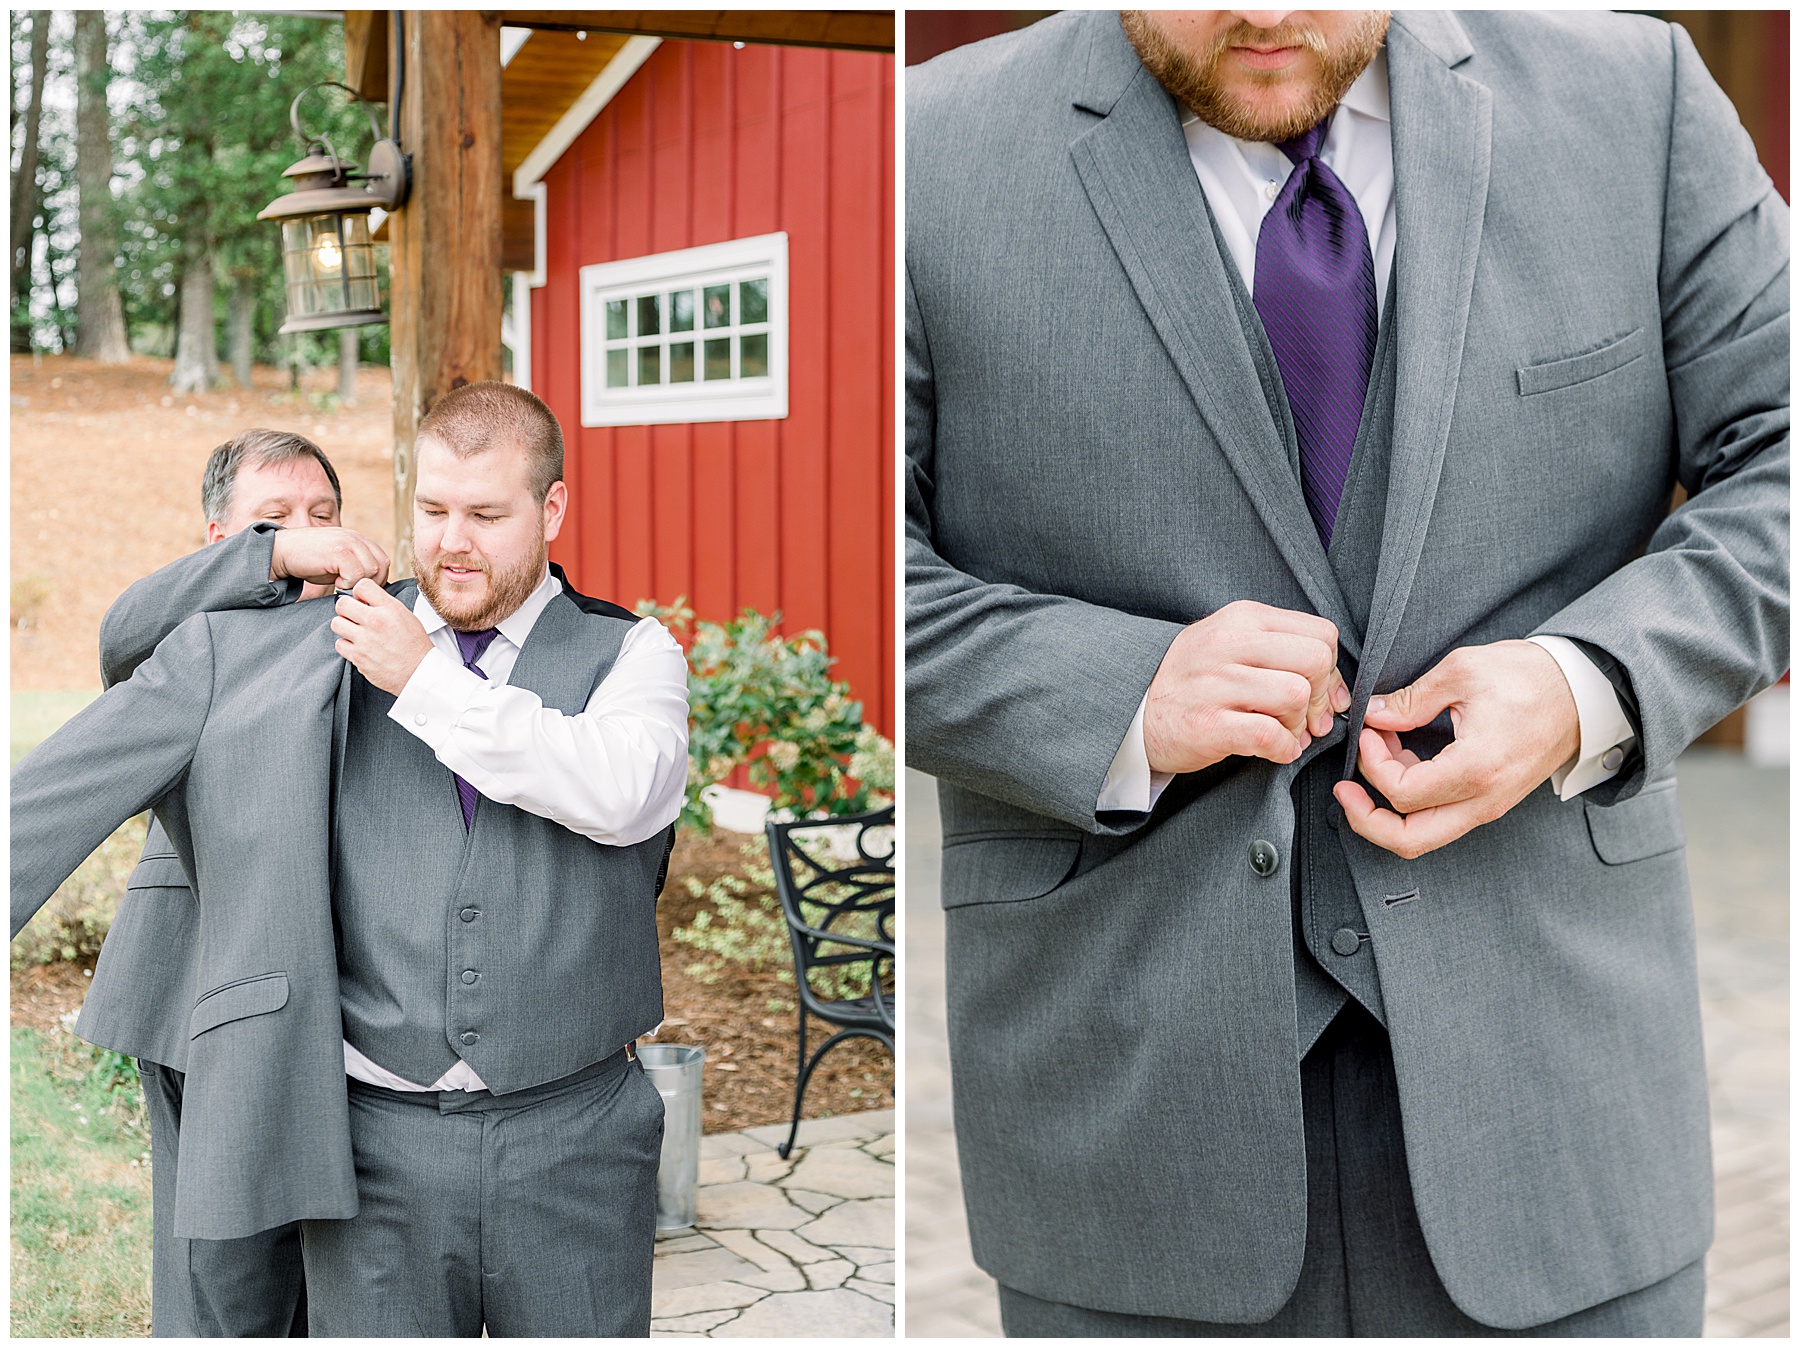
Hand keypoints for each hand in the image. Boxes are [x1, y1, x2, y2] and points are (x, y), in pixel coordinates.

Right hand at [271, 527, 390, 591]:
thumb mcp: (338, 561)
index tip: (361, 589)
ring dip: (358, 583)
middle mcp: (356, 538)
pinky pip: (357, 572)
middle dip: (371, 583)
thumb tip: (372, 587)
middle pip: (381, 565)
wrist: (283, 551)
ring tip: (341, 583)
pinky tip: (336, 581)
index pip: (383, 561)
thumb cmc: (310, 561)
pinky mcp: (338, 550)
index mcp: (358, 540)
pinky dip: (348, 582)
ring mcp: (348, 542)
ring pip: (371, 569)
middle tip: (352, 589)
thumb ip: (356, 567)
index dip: (377, 579)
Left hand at [331, 578, 433, 694]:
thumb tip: (365, 599)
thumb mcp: (406, 616)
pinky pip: (339, 644)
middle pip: (342, 604)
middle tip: (353, 615)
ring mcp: (365, 640)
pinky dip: (346, 645)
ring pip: (336, 624)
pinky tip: (358, 647)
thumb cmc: (415, 645)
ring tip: (355, 632)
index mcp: (390, 608)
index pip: (362, 585)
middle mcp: (376, 621)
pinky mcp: (358, 657)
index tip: (362, 600)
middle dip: (346, 608)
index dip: (359, 592)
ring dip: (344, 627)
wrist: (419, 672)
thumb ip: (384, 605)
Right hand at [1143, 600, 1350, 773]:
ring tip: (1284, 731)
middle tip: (1308, 717)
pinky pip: (1270, 735)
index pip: (1319, 632)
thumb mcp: (1230, 643)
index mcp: (1241, 619)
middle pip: (1314, 660)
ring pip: (1295, 695)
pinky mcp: (1208, 725)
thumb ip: (1281, 651)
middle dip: (1321, 695)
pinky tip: (1274, 749)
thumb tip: (1337, 689)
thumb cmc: (1194, 680)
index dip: (1331, 668)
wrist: (1137, 712)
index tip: (1320, 692)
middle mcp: (1227, 644)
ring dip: (1300, 724)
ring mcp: (1215, 684)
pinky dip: (1283, 749)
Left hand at [1333, 640, 1579, 858]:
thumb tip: (1373, 715)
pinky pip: (1441, 819)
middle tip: (1344, 788)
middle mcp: (1485, 799)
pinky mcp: (1491, 801)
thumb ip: (1411, 699)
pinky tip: (1401, 762)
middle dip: (1365, 819)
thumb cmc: (1530, 677)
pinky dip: (1411, 801)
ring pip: (1424, 836)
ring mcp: (1490, 806)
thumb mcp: (1463, 672)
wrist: (1583, 691)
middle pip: (1409, 839)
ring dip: (1388, 808)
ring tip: (1378, 758)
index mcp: (1477, 768)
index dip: (1372, 764)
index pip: (1402, 793)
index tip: (1369, 730)